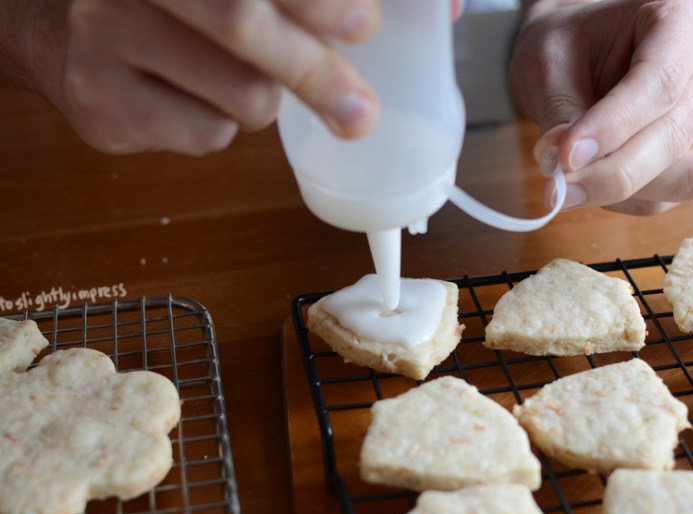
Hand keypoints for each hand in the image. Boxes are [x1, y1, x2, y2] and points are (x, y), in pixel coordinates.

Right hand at [3, 0, 382, 154]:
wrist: (62, 30)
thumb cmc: (180, 6)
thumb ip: (318, 0)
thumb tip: (446, 8)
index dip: (317, 1)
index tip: (364, 24)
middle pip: (241, 23)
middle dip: (317, 73)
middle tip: (359, 112)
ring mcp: (102, 38)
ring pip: (238, 97)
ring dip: (266, 102)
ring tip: (243, 81)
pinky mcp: (99, 104)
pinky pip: (205, 137)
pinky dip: (223, 128)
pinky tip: (194, 101)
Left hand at [509, 0, 692, 215]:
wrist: (573, 55)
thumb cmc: (566, 47)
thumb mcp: (549, 65)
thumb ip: (562, 116)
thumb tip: (567, 170)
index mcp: (684, 20)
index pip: (662, 82)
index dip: (614, 127)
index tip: (566, 156)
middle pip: (676, 137)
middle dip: (611, 172)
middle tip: (555, 186)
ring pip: (682, 178)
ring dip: (617, 191)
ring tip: (568, 178)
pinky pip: (665, 199)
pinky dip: (620, 200)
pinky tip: (587, 180)